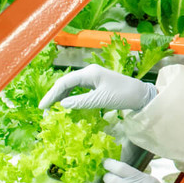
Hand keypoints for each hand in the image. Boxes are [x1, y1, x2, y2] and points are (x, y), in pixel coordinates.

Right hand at [39, 65, 156, 111]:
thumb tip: (62, 105)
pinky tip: (66, 105)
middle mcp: (89, 72)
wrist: (141, 94)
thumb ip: (81, 102)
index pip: (64, 82)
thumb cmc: (123, 95)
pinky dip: (71, 97)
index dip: (52, 94)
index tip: (42, 106)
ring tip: (52, 109)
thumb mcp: (101, 100)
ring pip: (71, 86)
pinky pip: (78, 89)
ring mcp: (93, 77)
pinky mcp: (96, 84)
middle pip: (65, 83)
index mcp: (89, 73)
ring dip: (61, 97)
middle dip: (54, 96)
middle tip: (45, 110)